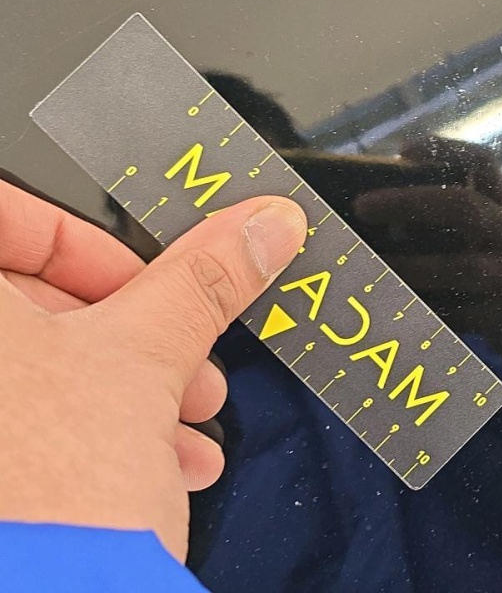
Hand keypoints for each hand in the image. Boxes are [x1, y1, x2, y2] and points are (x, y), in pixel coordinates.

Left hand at [0, 180, 305, 559]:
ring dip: (135, 386)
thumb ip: (206, 278)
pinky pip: (44, 426)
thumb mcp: (148, 357)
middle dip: (134, 329)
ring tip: (186, 418)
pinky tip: (164, 463)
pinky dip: (109, 433)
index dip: (87, 240)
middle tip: (184, 351)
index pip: (13, 217)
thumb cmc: (50, 496)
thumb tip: (261, 228)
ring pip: (48, 369)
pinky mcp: (0, 472)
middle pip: (41, 301)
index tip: (144, 277)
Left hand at [354, 137, 501, 368]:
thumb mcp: (484, 236)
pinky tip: (389, 304)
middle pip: (463, 206)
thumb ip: (442, 221)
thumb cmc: (494, 269)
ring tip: (369, 265)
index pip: (482, 162)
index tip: (403, 151)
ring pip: (461, 267)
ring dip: (409, 266)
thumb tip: (370, 215)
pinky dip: (419, 307)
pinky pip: (454, 313)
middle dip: (407, 202)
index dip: (443, 150)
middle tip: (361, 206)